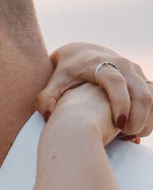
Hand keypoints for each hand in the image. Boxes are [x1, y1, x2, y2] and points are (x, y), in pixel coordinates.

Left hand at [36, 43, 152, 139]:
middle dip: (138, 117)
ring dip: (146, 118)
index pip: (116, 82)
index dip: (120, 103)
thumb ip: (47, 98)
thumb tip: (48, 116)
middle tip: (126, 136)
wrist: (79, 53)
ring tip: (129, 136)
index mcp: (100, 64)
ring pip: (151, 96)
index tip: (118, 125)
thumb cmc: (65, 72)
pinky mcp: (141, 79)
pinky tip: (133, 132)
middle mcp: (122, 65)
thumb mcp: (54, 82)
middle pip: (141, 91)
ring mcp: (135, 71)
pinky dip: (148, 115)